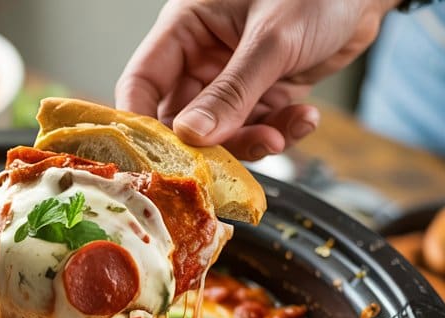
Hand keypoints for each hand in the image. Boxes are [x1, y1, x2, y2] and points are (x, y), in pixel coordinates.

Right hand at [116, 0, 397, 158]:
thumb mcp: (271, 40)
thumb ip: (232, 92)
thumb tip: (192, 136)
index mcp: (186, 27)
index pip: (143, 81)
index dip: (141, 121)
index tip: (155, 158)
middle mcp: (203, 56)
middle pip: (182, 117)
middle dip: (210, 143)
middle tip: (229, 162)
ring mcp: (233, 78)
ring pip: (222, 131)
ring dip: (252, 141)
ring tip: (281, 135)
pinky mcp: (264, 93)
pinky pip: (259, 127)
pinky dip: (281, 131)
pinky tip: (304, 118)